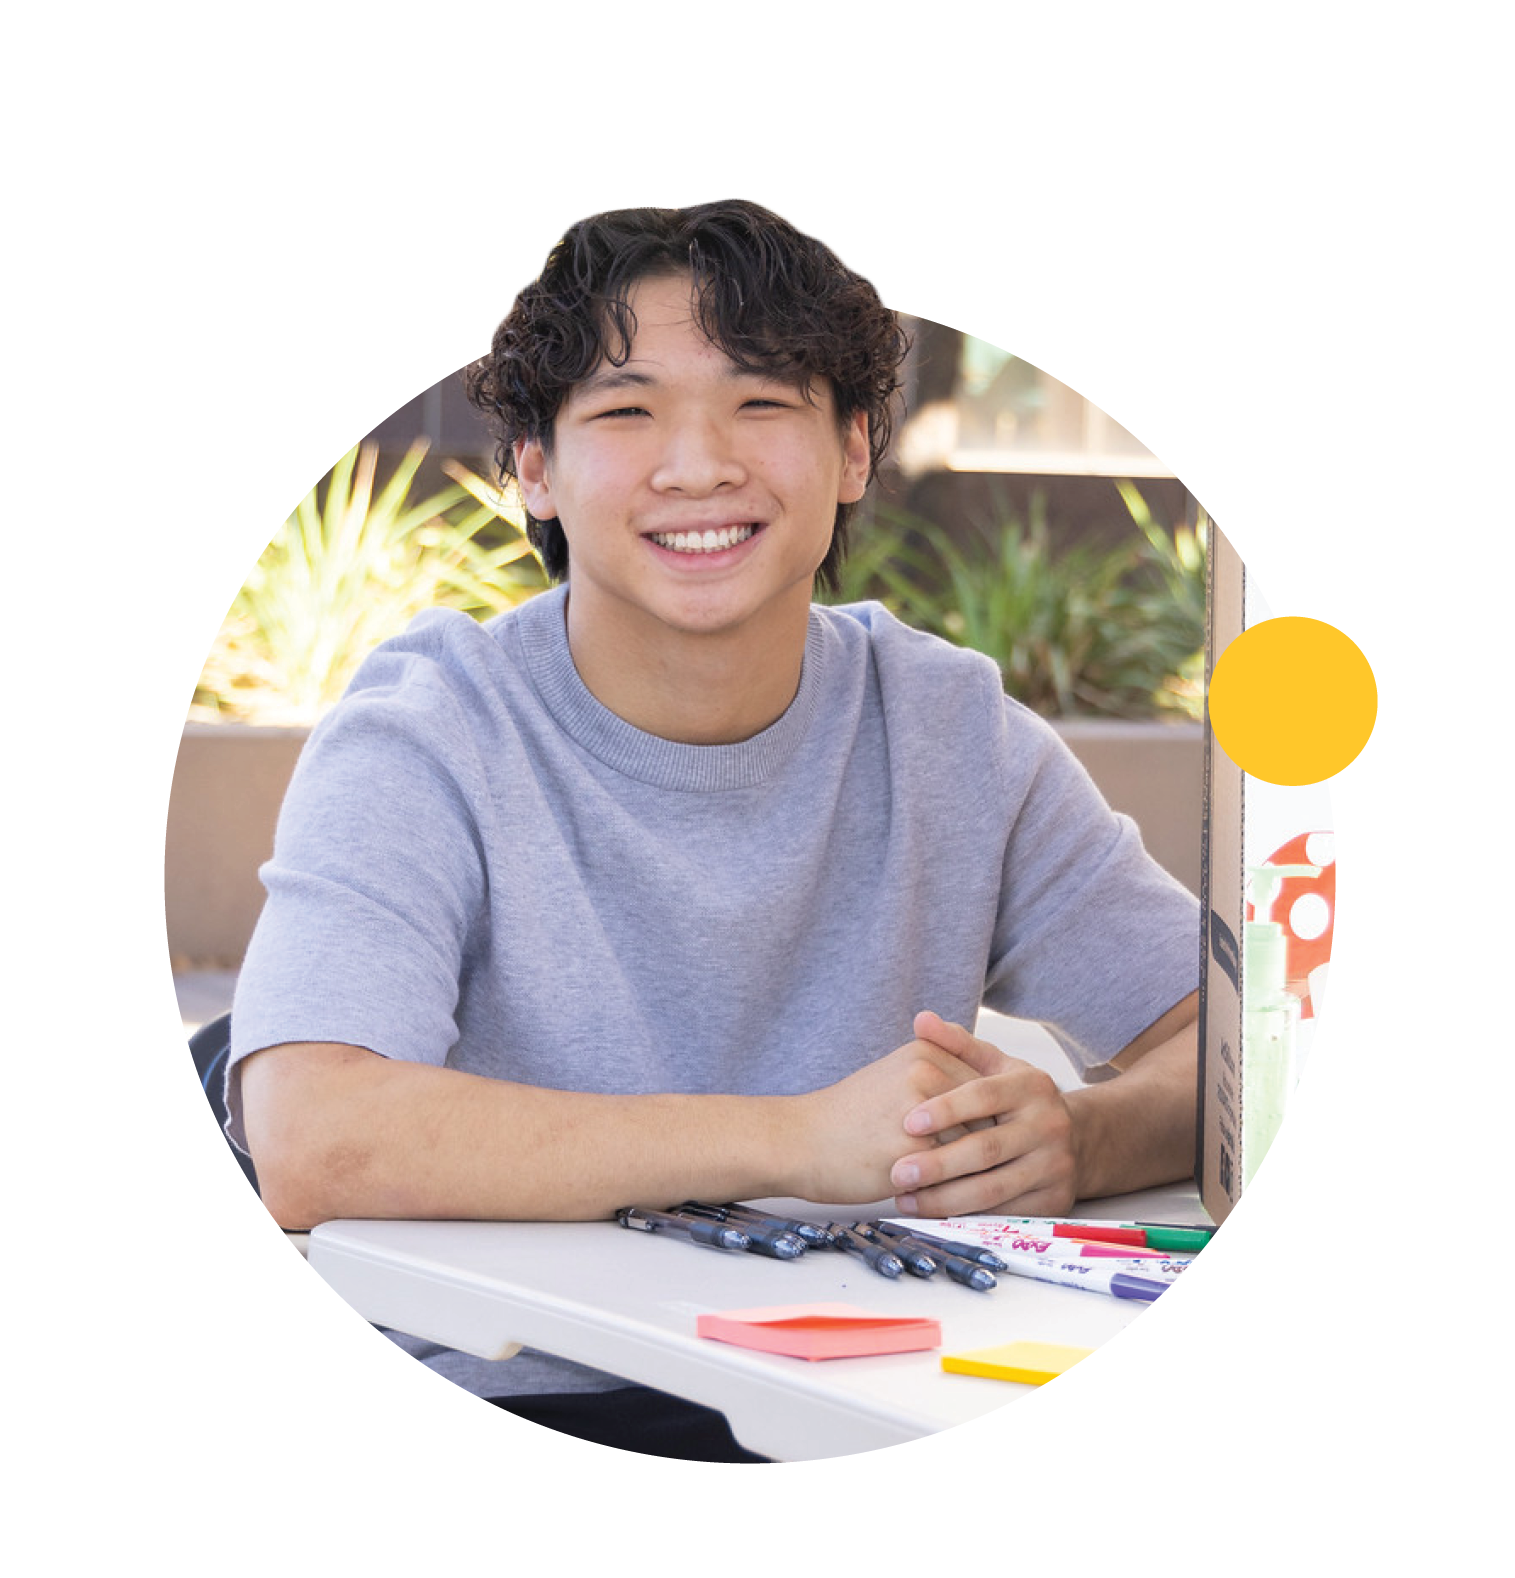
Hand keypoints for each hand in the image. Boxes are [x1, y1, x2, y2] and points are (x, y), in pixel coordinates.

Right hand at [792, 1033, 986, 1204]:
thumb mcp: (897, 1076)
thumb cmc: (850, 1116)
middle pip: (990, 1115)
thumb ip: (943, 1080)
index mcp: (927, 1050)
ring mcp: (921, 1111)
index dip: (998, 1120)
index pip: (990, 1088)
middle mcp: (927, 1072)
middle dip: (995, 1147)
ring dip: (980, 1171)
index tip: (1002, 1142)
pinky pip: (955, 1176)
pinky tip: (952, 1199)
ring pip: (977, 1148)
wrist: (799, 1140)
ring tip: (977, 1188)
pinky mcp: (912, 1150)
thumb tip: (998, 1110)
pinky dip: (959, 1190)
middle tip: (997, 1170)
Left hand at [887, 1011, 1077, 1217]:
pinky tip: (933, 1213)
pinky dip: (966, 1216)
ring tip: (905, 1197)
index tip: (907, 1122)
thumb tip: (921, 1020)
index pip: (984, 1095)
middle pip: (986, 1149)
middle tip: (898, 1172)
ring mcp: (1054, 1166)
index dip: (945, 1109)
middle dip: (938, 1163)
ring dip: (945, 1198)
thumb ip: (957, 1045)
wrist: (1076, 1138)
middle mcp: (1049, 1125)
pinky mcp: (1054, 1201)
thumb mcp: (996, 1066)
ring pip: (993, 1188)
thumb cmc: (1018, 1101)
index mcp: (1032, 1086)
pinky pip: (1003, 1213)